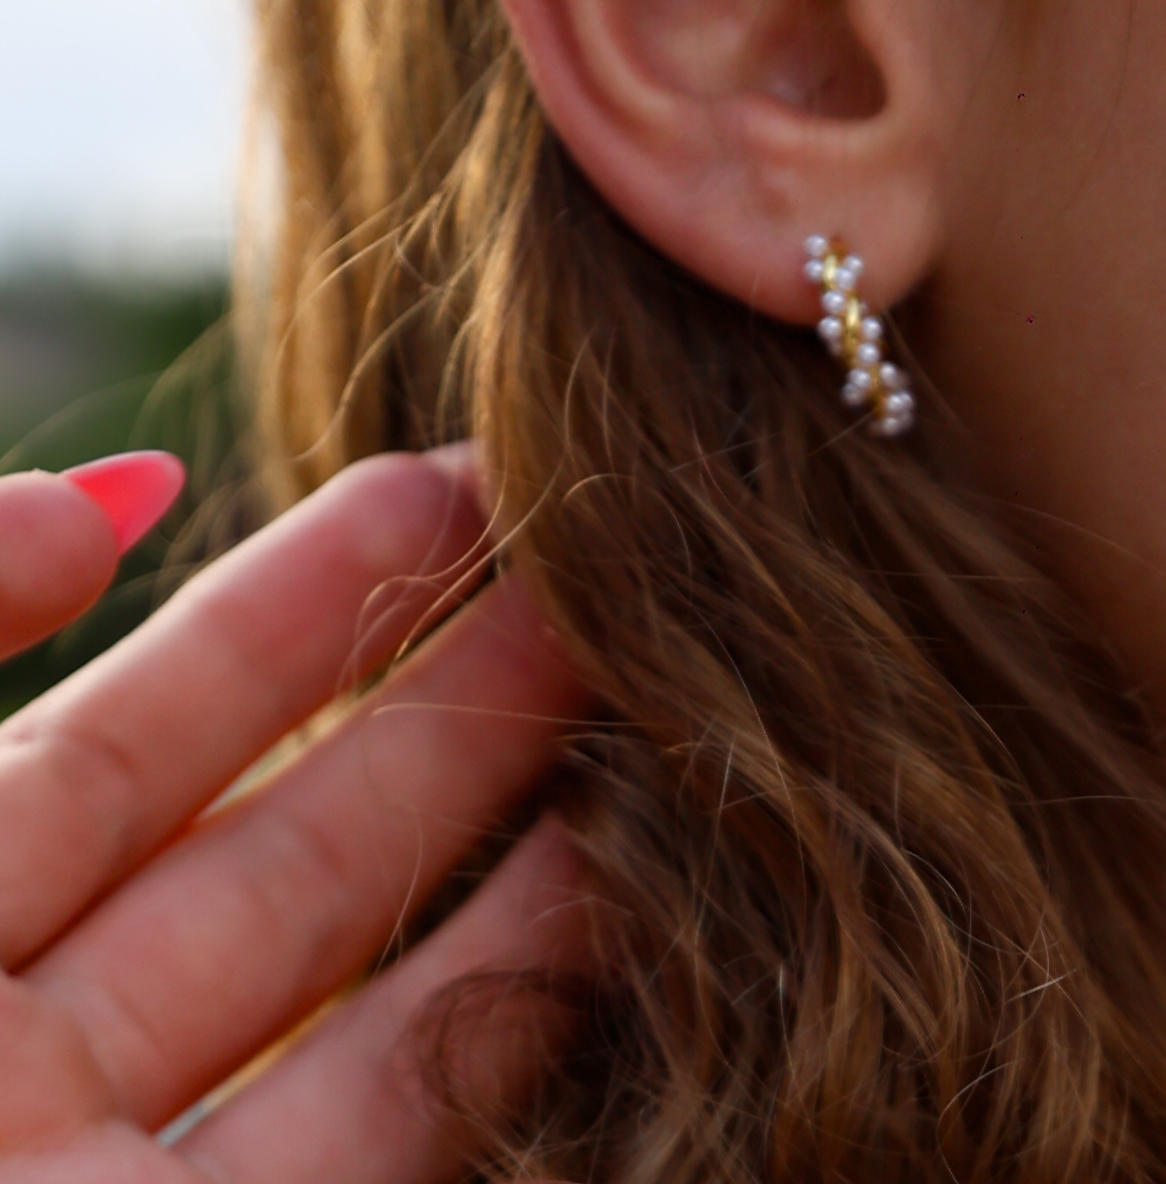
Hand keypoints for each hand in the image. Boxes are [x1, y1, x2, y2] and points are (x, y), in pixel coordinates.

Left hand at [0, 449, 588, 1183]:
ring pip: (357, 1005)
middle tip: (606, 567)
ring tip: (662, 708)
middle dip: (443, 703)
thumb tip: (118, 493)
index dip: (288, 611)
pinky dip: (507, 1024)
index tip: (444, 485)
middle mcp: (3, 1087)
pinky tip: (618, 904)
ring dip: (515, 858)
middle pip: (270, 854)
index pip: (124, 745)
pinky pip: (388, 1139)